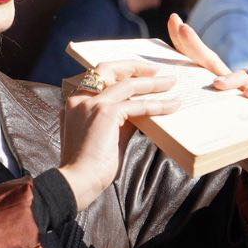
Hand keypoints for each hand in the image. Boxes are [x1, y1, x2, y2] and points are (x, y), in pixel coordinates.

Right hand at [58, 61, 180, 209]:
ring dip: (152, 83)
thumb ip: (119, 120)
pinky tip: (172, 105)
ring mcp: (92, 104)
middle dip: (133, 66)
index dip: (119, 73)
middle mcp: (80, 99)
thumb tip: (141, 111)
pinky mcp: (106, 113)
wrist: (77, 181)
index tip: (138, 74)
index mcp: (75, 104)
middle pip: (108, 68)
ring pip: (127, 84)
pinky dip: (157, 105)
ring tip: (170, 83)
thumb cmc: (88, 167)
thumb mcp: (103, 136)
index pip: (98, 78)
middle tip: (154, 70)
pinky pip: (138, 104)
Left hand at [167, 13, 247, 177]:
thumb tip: (156, 121)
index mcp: (216, 92)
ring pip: (242, 78)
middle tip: (182, 29)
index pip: (197, 65)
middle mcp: (234, 87)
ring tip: (217, 84)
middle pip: (213, 63)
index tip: (173, 21)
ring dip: (229, 79)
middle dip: (197, 45)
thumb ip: (191, 125)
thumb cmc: (238, 145)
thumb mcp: (212, 135)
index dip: (186, 44)